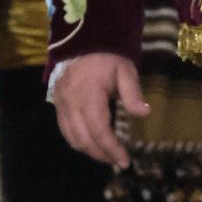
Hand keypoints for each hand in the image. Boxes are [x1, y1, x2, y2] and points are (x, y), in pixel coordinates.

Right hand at [52, 52, 146, 168]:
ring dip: (89, 150)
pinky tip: (92, 143)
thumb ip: (133, 93)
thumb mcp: (126, 71)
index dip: (111, 149)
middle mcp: (70, 102)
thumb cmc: (108, 56)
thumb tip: (144, 113)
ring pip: (71, 137)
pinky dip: (78, 140)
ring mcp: (60, 103)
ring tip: (107, 156)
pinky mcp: (57, 102)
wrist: (83, 39)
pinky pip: (64, 129)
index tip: (125, 161)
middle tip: (118, 162)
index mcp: (88, 95)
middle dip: (101, 154)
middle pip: (83, 139)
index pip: (99, 130)